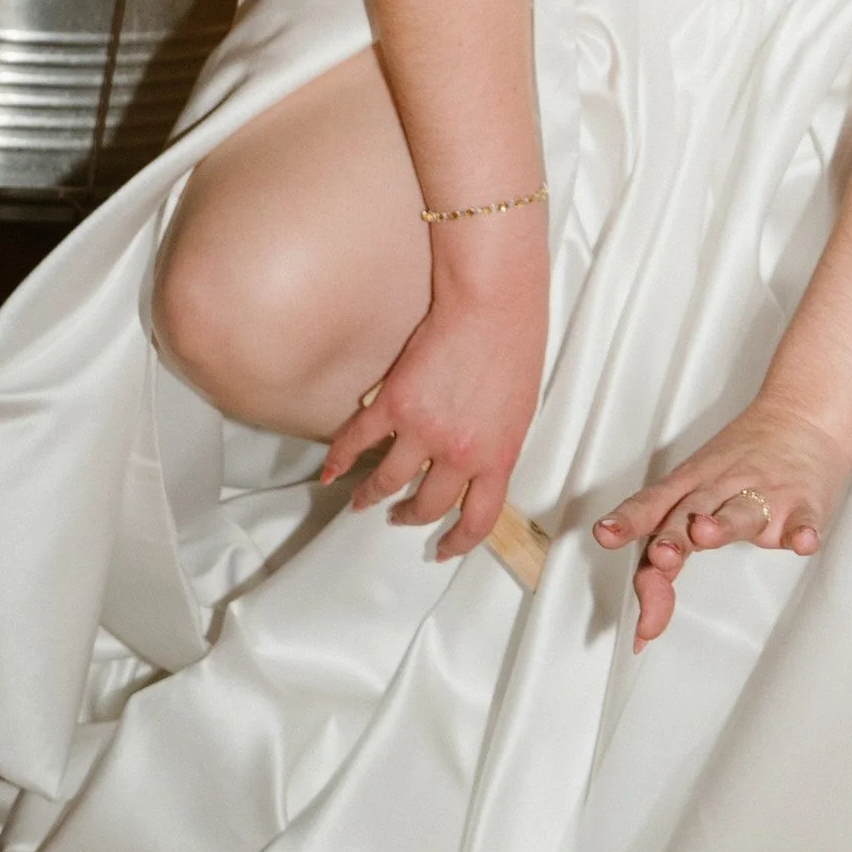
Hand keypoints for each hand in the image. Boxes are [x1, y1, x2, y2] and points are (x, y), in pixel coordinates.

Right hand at [318, 273, 549, 563]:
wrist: (494, 303)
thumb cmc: (515, 345)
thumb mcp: (519, 411)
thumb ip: (495, 445)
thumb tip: (474, 466)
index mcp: (497, 456)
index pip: (479, 519)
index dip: (458, 541)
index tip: (444, 548)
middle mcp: (459, 452)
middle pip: (428, 505)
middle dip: (412, 516)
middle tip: (401, 516)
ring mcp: (423, 431)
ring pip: (388, 482)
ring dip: (372, 495)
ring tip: (364, 499)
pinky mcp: (394, 405)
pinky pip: (358, 442)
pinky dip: (340, 460)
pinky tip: (332, 471)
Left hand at [594, 401, 851, 650]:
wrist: (806, 416)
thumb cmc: (744, 460)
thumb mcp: (698, 486)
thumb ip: (669, 540)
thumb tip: (644, 607)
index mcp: (693, 484)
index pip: (654, 504)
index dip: (628, 522)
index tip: (605, 536)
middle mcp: (724, 488)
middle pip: (692, 512)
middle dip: (674, 536)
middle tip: (658, 554)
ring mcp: (765, 495)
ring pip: (741, 512)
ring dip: (723, 525)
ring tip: (705, 534)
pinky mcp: (803, 504)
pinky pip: (804, 519)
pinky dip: (802, 531)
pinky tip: (800, 541)